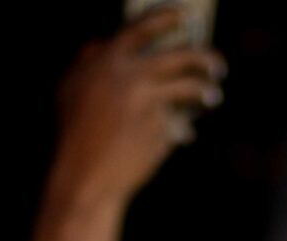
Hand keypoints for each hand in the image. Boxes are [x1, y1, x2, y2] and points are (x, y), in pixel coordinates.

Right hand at [46, 11, 225, 215]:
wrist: (86, 179)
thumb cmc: (72, 135)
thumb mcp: (69, 89)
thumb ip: (86, 62)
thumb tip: (99, 42)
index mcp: (110, 61)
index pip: (143, 27)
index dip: (166, 17)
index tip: (183, 16)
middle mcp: (134, 77)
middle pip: (181, 56)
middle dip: (204, 58)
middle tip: (217, 64)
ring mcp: (151, 105)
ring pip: (192, 89)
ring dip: (208, 91)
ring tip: (214, 96)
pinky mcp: (163, 133)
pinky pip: (182, 127)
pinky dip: (184, 131)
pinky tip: (185, 135)